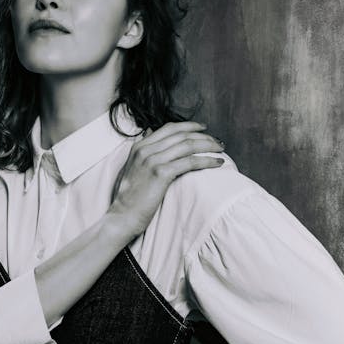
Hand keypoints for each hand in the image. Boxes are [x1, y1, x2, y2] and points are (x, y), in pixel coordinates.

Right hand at [107, 121, 224, 238]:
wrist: (121, 216)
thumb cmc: (128, 199)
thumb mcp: (132, 170)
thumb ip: (143, 154)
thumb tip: (151, 138)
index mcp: (139, 147)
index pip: (169, 128)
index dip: (189, 126)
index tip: (204, 129)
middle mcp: (145, 150)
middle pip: (181, 135)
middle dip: (203, 136)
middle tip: (218, 142)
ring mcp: (152, 160)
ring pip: (188, 145)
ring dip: (208, 146)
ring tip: (221, 150)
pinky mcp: (161, 173)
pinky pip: (190, 162)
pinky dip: (206, 161)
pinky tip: (217, 163)